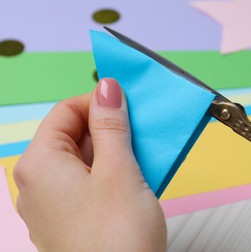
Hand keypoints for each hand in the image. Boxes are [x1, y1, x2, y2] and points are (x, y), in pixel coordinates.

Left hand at [14, 78, 166, 250]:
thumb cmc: (118, 234)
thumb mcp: (119, 169)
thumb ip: (110, 125)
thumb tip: (106, 86)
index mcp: (40, 164)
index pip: (64, 112)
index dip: (97, 101)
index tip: (128, 104)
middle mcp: (37, 183)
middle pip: (72, 136)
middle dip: (108, 127)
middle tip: (140, 128)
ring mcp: (51, 205)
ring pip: (81, 159)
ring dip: (112, 150)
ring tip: (142, 151)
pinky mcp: (68, 220)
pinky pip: (85, 182)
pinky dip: (108, 172)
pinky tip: (133, 176)